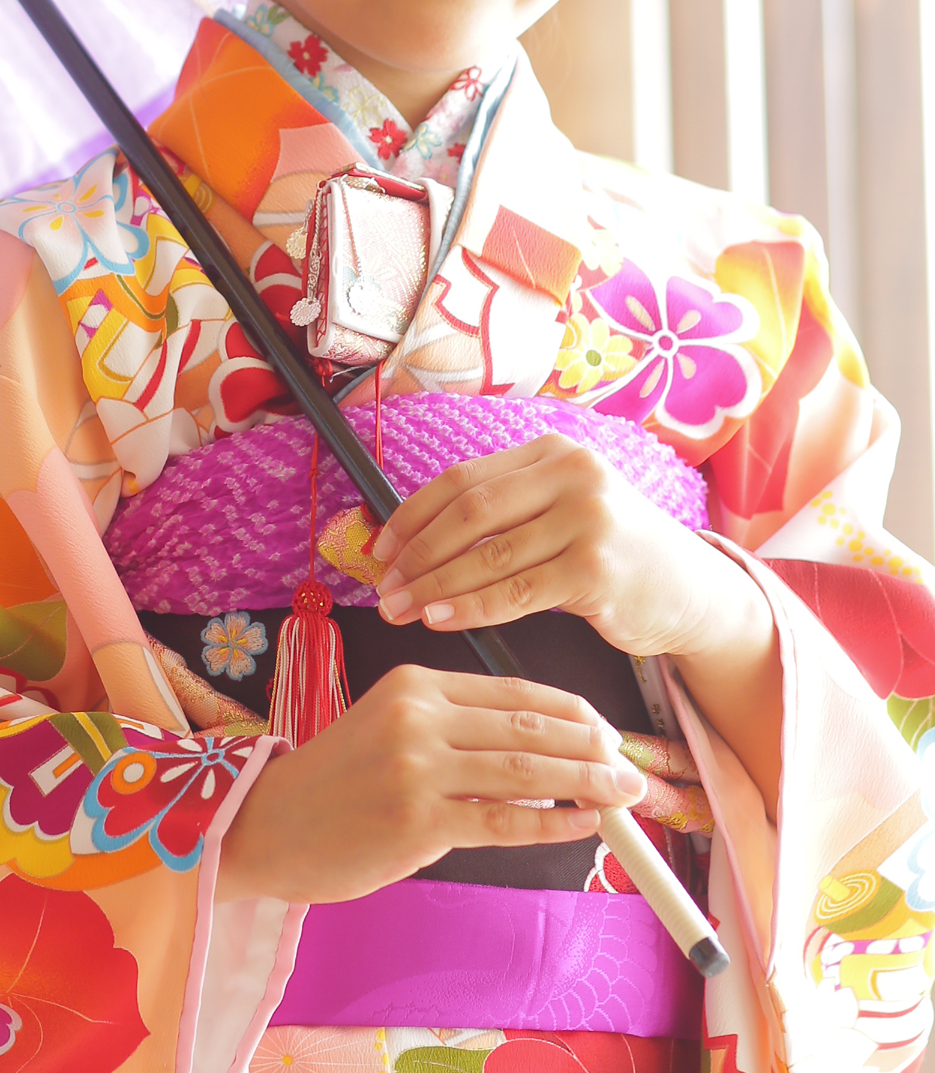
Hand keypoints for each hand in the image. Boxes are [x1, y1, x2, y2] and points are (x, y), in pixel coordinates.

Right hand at [215, 665, 646, 904]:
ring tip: (625, 796)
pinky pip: (503, 822)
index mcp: (416, 685)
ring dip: (588, 785)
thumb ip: (457, 734)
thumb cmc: (334, 787)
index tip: (610, 736)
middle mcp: (418, 717)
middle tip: (634, 770)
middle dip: (595, 750)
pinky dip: (552, 825)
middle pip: (531, 728)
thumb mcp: (390, 732)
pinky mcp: (416, 820)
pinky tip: (582, 827)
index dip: (577, 716)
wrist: (264, 827)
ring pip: (527, 772)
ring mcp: (416, 768)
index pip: (518, 692)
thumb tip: (545, 760)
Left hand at [367, 430, 782, 810]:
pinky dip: (470, 608)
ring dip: (433, 586)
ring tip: (399, 608)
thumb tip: (413, 541)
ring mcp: (589, 520)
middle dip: (417, 554)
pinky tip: (439, 620)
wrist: (692, 591)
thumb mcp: (562, 514)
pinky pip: (515, 592)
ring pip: (488, 555)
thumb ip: (504, 515)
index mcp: (554, 453)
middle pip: (470, 512)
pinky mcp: (597, 569)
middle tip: (382, 587)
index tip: (380, 550)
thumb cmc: (612, 555)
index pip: (463, 479)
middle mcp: (574, 475)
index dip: (413, 515)